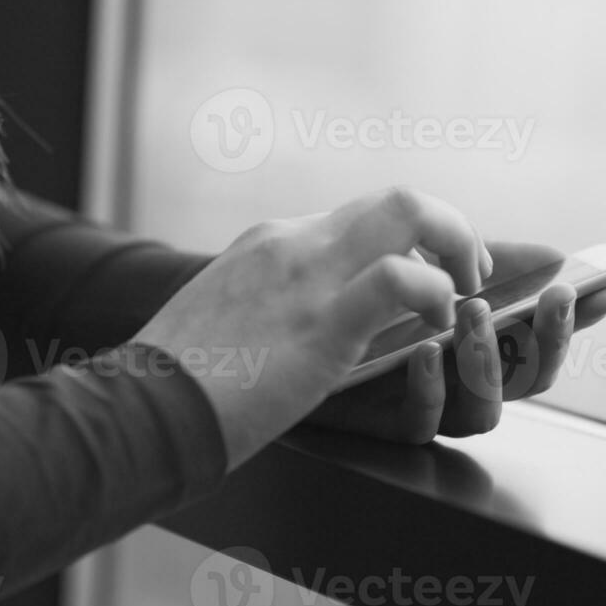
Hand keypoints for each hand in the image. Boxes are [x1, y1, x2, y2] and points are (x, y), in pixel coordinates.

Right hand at [133, 188, 490, 469]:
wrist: (137, 406)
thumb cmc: (173, 382)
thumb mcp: (221, 320)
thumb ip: (263, 308)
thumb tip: (290, 330)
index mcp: (270, 244)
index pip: (359, 217)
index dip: (412, 241)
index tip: (434, 271)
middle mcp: (293, 244)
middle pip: (397, 198)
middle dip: (451, 230)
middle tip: (468, 278)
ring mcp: (307, 277)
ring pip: (410, 211)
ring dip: (458, 249)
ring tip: (466, 299)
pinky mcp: (319, 324)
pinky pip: (400, 279)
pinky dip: (436, 296)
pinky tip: (436, 332)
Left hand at [306, 241, 605, 443]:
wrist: (269, 331)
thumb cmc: (347, 295)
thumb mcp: (413, 261)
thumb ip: (480, 260)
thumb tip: (554, 254)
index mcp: (475, 338)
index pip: (539, 336)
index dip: (576, 321)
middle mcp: (458, 378)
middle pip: (528, 381)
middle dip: (548, 340)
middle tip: (552, 299)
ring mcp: (425, 404)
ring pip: (484, 411)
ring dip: (488, 361)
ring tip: (473, 315)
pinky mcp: (382, 424)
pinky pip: (421, 423)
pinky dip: (431, 388)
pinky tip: (424, 354)